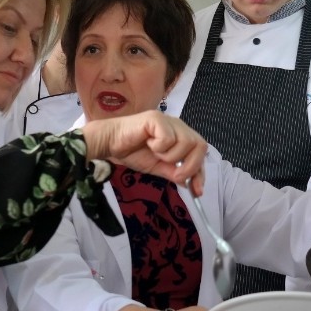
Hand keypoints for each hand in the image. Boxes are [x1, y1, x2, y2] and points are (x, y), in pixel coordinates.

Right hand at [81, 111, 207, 195]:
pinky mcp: (156, 118)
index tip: (197, 191)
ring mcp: (168, 120)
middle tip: (175, 175)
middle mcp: (177, 126)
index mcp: (180, 136)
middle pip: (200, 145)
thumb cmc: (132, 152)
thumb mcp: (158, 167)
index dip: (201, 172)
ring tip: (155, 153)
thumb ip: (174, 172)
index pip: (200, 152)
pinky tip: (147, 143)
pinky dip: (159, 147)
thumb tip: (190, 183)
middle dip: (191, 166)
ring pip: (186, 142)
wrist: (110, 143)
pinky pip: (168, 138)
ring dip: (171, 156)